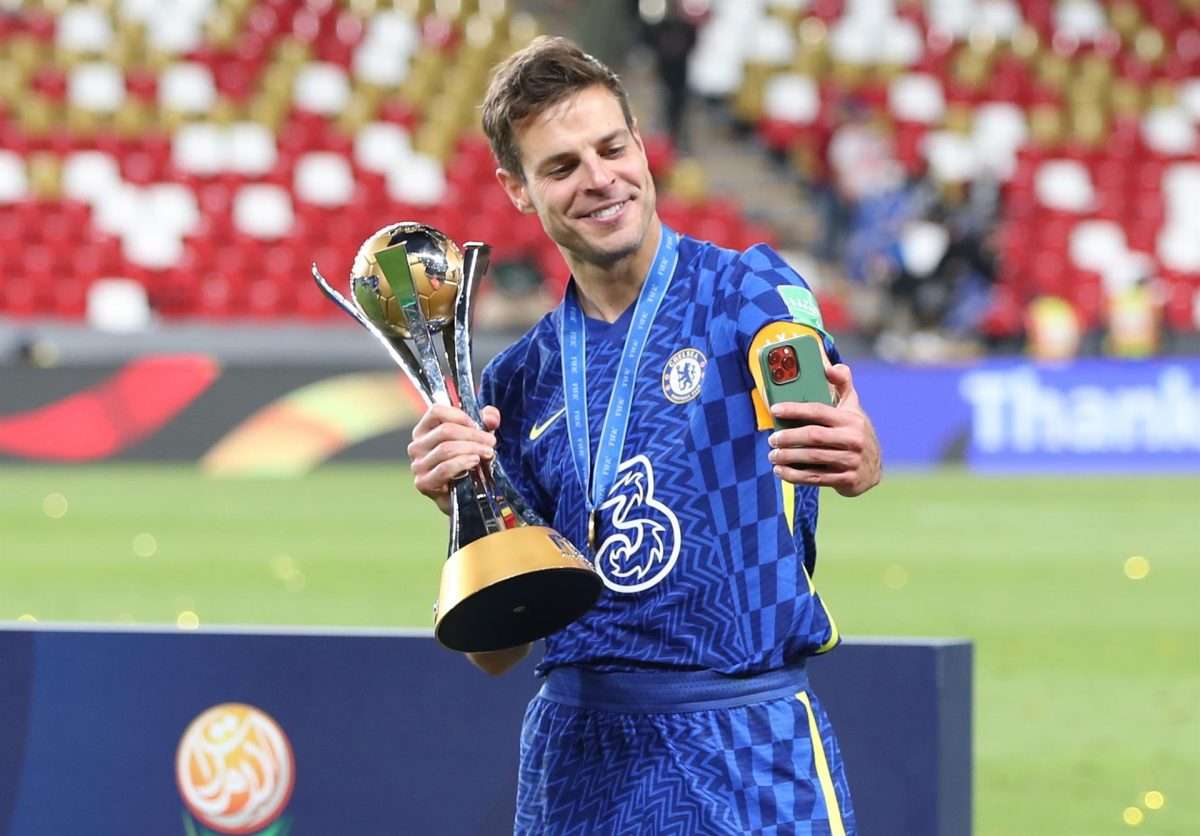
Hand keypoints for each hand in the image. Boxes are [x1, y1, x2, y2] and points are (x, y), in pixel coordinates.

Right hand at [408, 404, 500, 514]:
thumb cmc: (468, 462)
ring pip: (446, 448)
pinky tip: (475, 462)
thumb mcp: (478, 437)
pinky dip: (462, 463)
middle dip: (473, 435)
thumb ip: (486, 422)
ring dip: (472, 449)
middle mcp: (416, 446)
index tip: (478, 425)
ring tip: (488, 453)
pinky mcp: (423, 483)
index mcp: (424, 430)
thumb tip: (491, 417)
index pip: (436, 411)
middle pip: (445, 431)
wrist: (466, 495)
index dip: (460, 415)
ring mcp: (417, 465)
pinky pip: (444, 468)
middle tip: (490, 442)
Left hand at [767, 363, 881, 496]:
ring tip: (772, 455)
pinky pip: (816, 478)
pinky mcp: (847, 480)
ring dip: (788, 457)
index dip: (795, 409)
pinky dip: (795, 476)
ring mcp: (851, 461)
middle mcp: (852, 439)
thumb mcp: (853, 407)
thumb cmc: (855, 432)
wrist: (873, 469)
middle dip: (788, 437)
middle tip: (771, 439)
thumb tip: (829, 366)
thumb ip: (842, 383)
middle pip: (813, 436)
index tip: (775, 409)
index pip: (818, 411)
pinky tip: (780, 471)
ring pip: (813, 458)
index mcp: (850, 419)